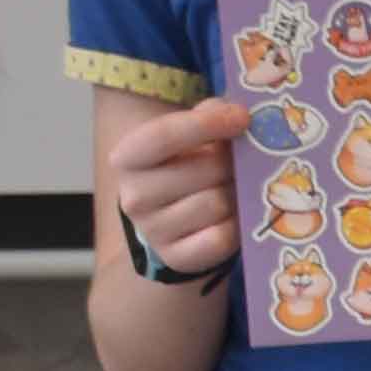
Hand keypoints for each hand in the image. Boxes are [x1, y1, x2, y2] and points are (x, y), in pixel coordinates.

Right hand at [106, 95, 252, 273]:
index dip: (207, 123)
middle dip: (231, 163)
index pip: (165, 134)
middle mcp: (134, 196)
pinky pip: (222, 237)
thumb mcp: (188, 134)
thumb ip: (208, 114)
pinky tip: (231, 216)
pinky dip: (236, 225)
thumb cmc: (183, 168)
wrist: (170, 221)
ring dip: (235, 194)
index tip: (242, 117)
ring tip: (232, 189)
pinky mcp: (177, 258)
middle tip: (238, 163)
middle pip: (204, 170)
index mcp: (128, 158)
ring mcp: (153, 231)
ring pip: (217, 203)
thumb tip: (235, 113)